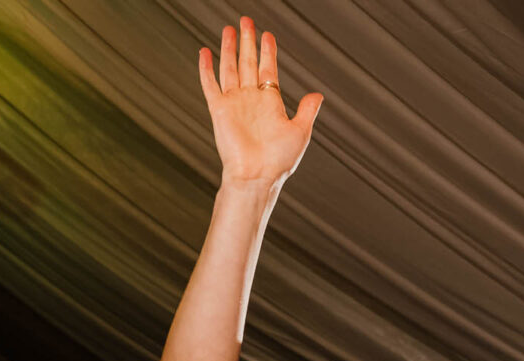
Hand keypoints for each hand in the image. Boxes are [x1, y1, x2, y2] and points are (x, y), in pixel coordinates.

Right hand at [201, 17, 322, 187]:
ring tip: (228, 29)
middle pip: (248, 62)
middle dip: (247, 41)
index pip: (267, 68)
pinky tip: (205, 52)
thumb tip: (318, 94)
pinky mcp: (219, 110)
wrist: (256, 176)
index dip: (267, 50)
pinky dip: (206, 69)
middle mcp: (251, 99)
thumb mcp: (300, 132)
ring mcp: (234, 103)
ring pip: (229, 68)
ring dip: (228, 49)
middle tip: (245, 21)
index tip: (266, 34)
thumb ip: (307, 111)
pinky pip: (210, 85)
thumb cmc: (278, 160)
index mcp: (270, 102)